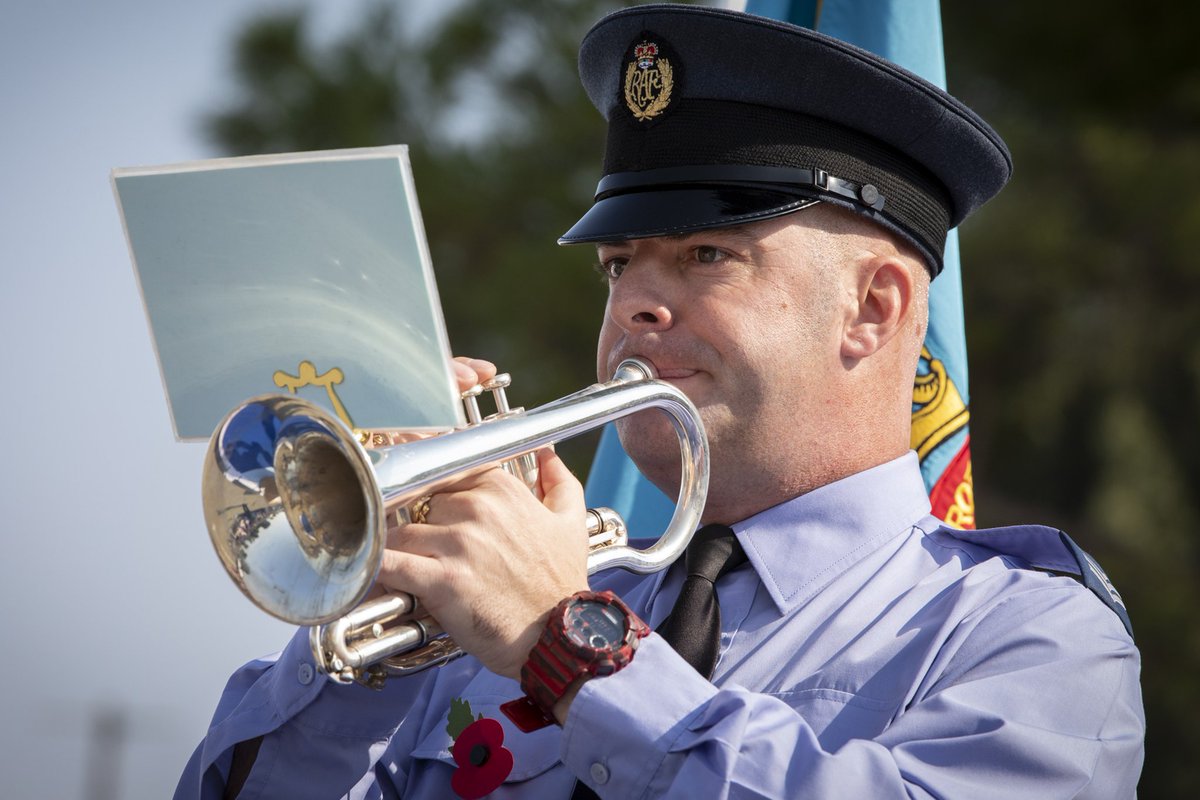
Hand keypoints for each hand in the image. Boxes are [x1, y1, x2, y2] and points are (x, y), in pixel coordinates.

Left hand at [373, 357, 590, 679]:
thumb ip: (559, 480)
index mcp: (501, 489)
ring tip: (394, 564)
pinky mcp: (442, 580)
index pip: (446, 470)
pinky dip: (374, 568)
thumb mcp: (571, 523)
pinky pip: (392, 565)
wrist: (558, 636)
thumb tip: (548, 453)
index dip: (427, 483)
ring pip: (402, 532)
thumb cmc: (561, 583)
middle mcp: (477, 509)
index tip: (409, 485)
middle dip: (420, 524)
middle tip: (423, 545)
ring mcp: (458, 543)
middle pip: (421, 503)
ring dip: (396, 549)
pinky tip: (365, 572)